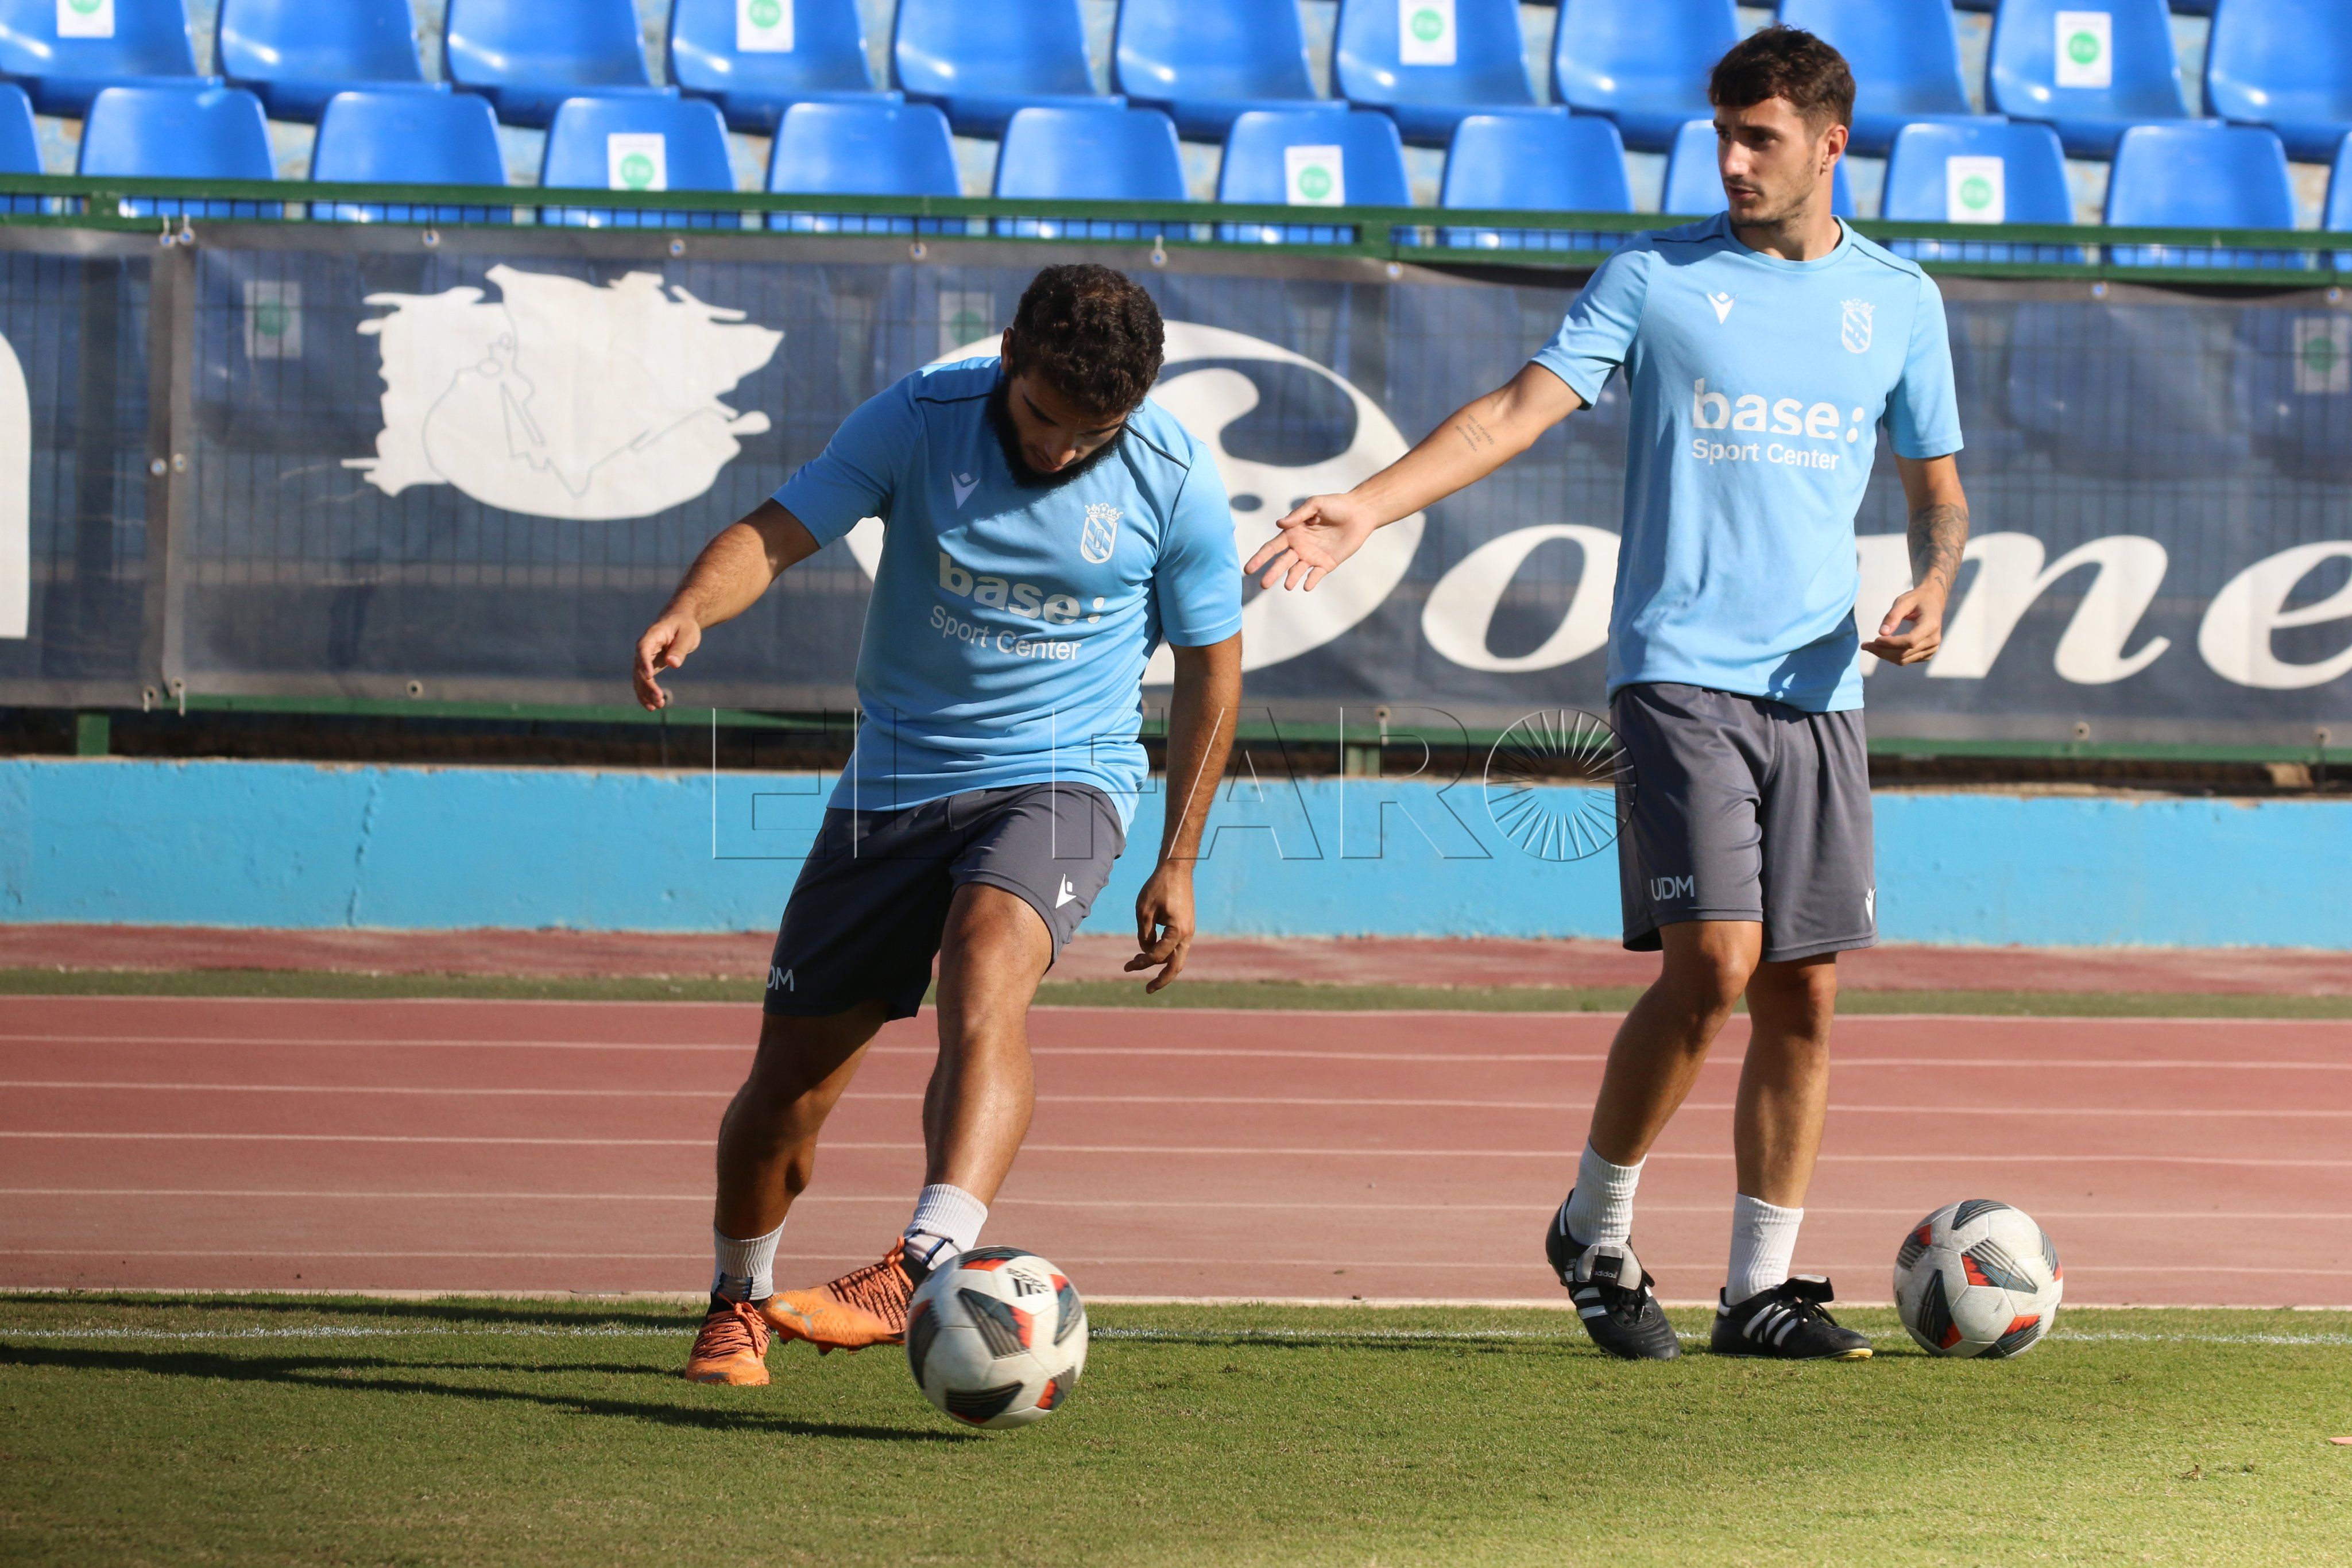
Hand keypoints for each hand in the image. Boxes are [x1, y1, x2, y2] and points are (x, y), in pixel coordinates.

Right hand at [633, 611, 701, 709]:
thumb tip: (673, 664)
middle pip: (640, 667)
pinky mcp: (649, 665)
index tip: (650, 676)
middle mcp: (644, 647)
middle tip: (659, 700)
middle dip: (648, 685)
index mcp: (653, 635)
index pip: (643, 648)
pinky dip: (646, 693)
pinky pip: (643, 681)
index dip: (644, 662)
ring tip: (657, 707)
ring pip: (639, 677)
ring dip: (646, 692)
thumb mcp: (688, 634)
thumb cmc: (684, 625)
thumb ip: (680, 648)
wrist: (679, 620)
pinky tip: (652, 706)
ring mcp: (644, 657)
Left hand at [1125, 864, 1194, 993]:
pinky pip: (1176, 946)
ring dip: (1159, 963)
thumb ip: (1144, 935)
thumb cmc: (1159, 887)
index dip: (1142, 963)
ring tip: (1138, 963)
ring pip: (1176, 957)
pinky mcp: (1186, 926)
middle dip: (1161, 980)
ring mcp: (1188, 931)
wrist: (1177, 869)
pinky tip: (1149, 951)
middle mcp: (1187, 934)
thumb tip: (1146, 951)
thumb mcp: (1144, 911)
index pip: (1158, 955)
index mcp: (1178, 932)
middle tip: (1147, 990)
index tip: (1127, 966)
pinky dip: (1164, 952)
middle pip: (1176, 966)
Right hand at [1244, 492, 1383, 590]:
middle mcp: (1299, 547)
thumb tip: (1278, 524)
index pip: (1272, 548)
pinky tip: (1306, 585)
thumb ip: (1298, 515)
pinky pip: (1316, 575)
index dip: (1259, 558)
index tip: (1248, 569)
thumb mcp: (1315, 504)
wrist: (1360, 513)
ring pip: (1296, 571)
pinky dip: (1310, 581)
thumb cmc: (1336, 505)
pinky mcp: (1327, 564)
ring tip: (1288, 585)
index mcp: (1292, 533)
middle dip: (1272, 573)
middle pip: (1281, 563)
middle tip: (1263, 585)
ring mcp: (1312, 556)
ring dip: (1291, 579)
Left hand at [1863, 586, 1946, 665]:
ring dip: (1884, 655)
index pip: (1910, 641)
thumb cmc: (1916, 600)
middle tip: (1865, 645)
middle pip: (1904, 653)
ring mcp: (1932, 649)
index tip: (1875, 639)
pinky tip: (1881, 649)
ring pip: (1904, 660)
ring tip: (1869, 647)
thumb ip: (1893, 616)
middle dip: (1882, 651)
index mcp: (1931, 625)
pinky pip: (1906, 660)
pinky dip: (1891, 656)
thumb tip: (1882, 633)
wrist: (1932, 603)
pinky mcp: (1927, 654)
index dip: (1891, 643)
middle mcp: (1934, 640)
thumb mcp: (1903, 601)